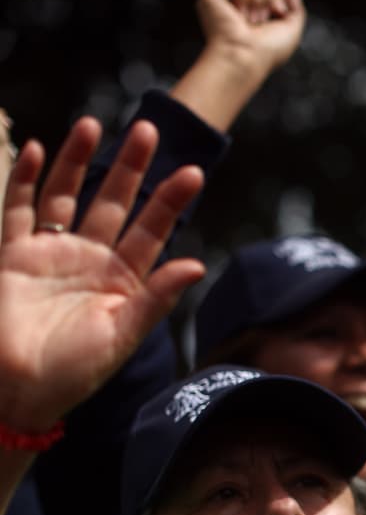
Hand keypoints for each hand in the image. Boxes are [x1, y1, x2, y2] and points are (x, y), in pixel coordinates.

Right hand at [0, 118, 204, 430]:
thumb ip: (157, 298)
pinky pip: (20, 210)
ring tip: (92, 124)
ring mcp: (52, 254)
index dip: (170, 201)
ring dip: (77, 160)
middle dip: (130, 167)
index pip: (153, 231)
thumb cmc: (75, 372)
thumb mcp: (123, 335)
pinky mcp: (15, 256)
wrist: (19, 391)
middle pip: (114, 203)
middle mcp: (91, 260)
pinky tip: (39, 149)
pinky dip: (28, 180)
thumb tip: (199, 264)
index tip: (192, 172)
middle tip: (147, 128)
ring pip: (67, 196)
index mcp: (124, 280)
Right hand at [197, 0, 304, 77]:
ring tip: (250, 19)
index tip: (279, 13)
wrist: (245, 56)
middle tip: (261, 20)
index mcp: (257, 18)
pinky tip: (237, 14)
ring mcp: (225, 3)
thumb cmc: (268, 50)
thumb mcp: (292, 30)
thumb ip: (296, 7)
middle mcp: (240, 10)